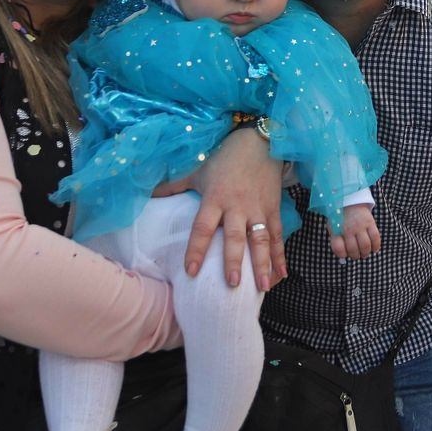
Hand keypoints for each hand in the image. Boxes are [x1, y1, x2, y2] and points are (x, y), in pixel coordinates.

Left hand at [184, 128, 283, 289]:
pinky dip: (280, 256)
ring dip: (263, 264)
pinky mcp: (273, 210)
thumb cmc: (225, 158)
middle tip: (232, 284)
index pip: (203, 227)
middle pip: (235, 237)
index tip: (190, 270)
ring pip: (260, 240)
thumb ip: (174, 186)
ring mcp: (258, 210)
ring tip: (263, 286)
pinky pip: (277, 236)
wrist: (260, 143)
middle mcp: (237, 207)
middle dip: (234, 261)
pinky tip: (281, 275)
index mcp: (215, 198)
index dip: (196, 249)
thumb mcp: (198, 171)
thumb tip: (149, 194)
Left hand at [330, 204, 381, 259]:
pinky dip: (376, 246)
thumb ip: (337, 240)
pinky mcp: (370, 222)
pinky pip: (375, 237)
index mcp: (336, 230)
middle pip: (353, 250)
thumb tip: (343, 256)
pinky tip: (374, 249)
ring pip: (365, 246)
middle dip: (355, 256)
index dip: (342, 254)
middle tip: (357, 256)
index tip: (345, 254)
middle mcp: (348, 229)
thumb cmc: (340, 217)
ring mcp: (360, 225)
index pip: (338, 249)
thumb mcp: (333, 227)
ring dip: (365, 253)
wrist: (348, 199)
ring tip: (364, 254)